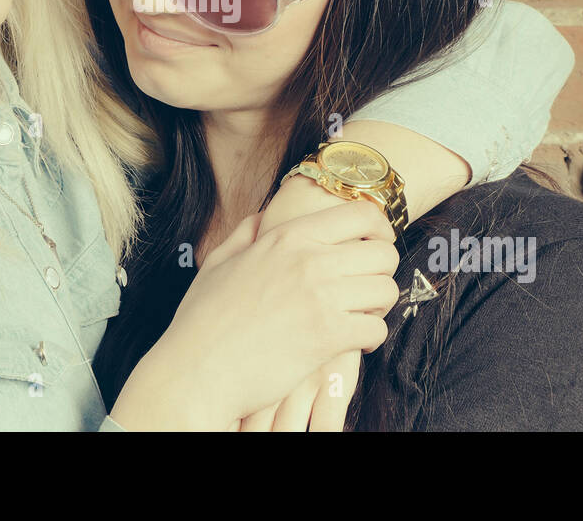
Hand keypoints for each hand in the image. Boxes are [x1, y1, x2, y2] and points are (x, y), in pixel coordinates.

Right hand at [110, 200, 398, 429]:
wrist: (195, 369)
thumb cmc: (202, 319)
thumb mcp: (219, 261)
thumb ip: (247, 232)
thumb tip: (265, 217)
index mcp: (287, 236)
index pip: (362, 214)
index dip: (380, 229)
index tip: (376, 245)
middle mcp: (309, 260)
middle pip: (384, 253)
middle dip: (381, 272)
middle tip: (364, 289)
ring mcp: (321, 297)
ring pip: (387, 290)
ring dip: (378, 306)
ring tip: (357, 316)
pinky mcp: (328, 337)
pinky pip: (377, 329)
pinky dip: (370, 338)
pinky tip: (351, 342)